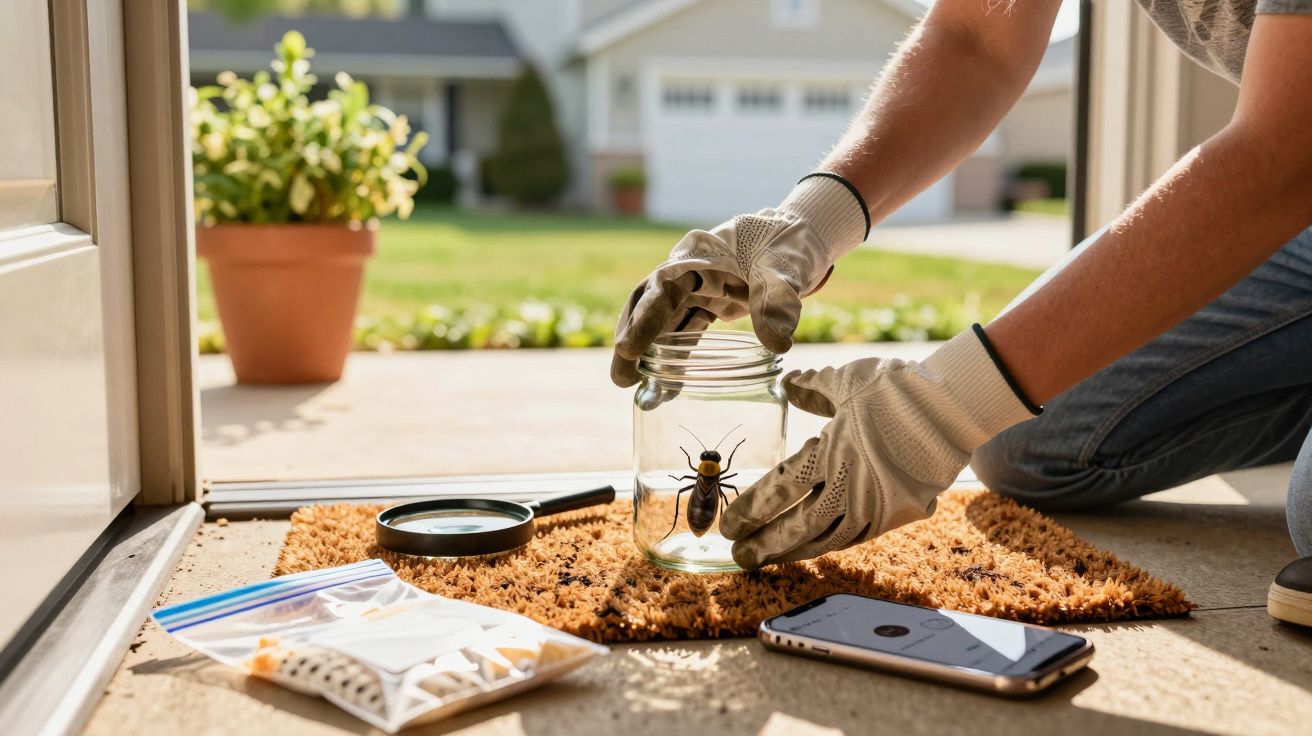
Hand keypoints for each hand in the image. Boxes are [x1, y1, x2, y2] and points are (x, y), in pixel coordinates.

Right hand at [610, 175, 868, 386]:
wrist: (800, 236)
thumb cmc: (788, 247)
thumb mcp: (786, 271)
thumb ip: (779, 303)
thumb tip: (778, 345)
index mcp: (697, 257)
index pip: (661, 288)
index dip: (643, 319)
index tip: (629, 349)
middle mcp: (687, 272)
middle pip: (647, 305)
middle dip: (631, 340)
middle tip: (621, 378)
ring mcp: (695, 288)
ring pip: (660, 320)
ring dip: (645, 351)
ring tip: (630, 385)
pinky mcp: (706, 303)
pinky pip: (682, 330)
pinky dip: (674, 356)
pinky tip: (669, 386)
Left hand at [719, 327, 1037, 568]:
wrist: (954, 407)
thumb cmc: (898, 388)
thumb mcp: (847, 379)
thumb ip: (812, 387)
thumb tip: (787, 386)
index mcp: (830, 454)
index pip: (779, 491)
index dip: (751, 510)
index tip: (729, 525)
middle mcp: (850, 487)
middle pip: (797, 526)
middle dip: (765, 543)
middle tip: (739, 555)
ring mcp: (875, 506)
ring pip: (825, 539)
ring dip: (793, 552)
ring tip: (768, 560)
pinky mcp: (896, 515)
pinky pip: (854, 538)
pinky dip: (828, 545)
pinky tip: (812, 549)